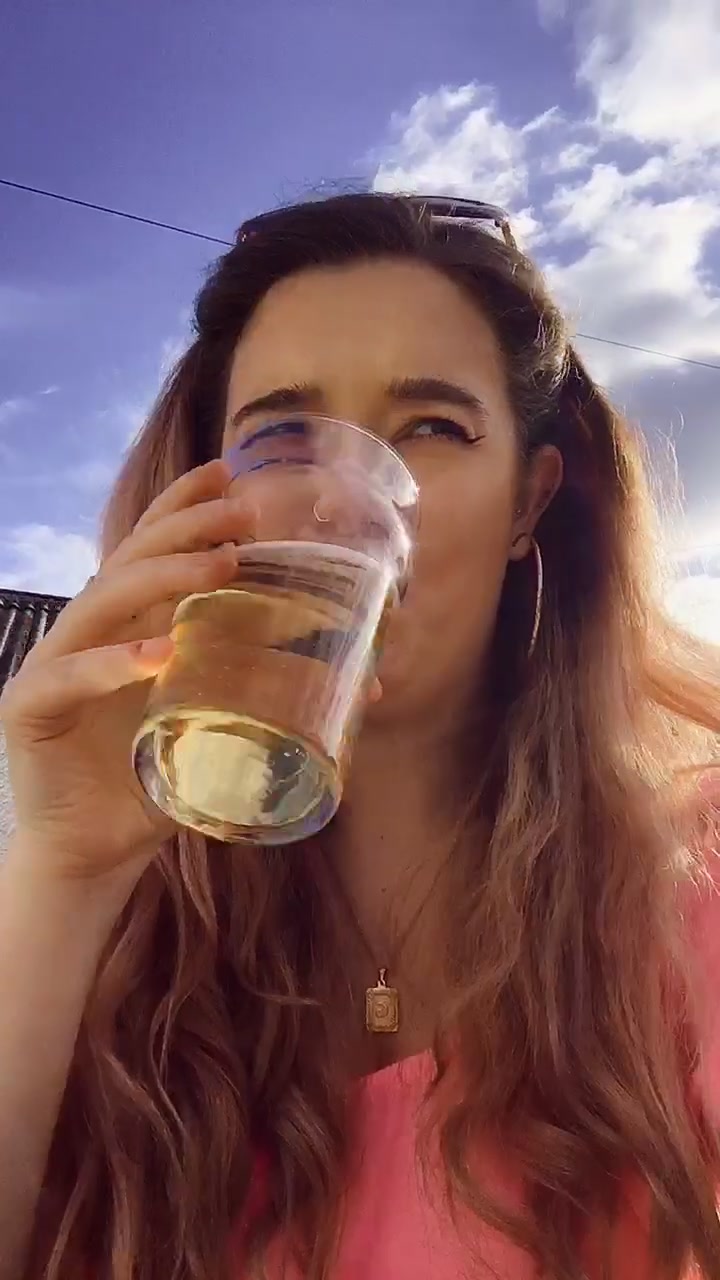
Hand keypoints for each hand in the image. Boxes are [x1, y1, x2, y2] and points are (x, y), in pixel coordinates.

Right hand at [0, 459, 256, 885]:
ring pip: (104, 600)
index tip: (230, 471)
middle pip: (132, 558)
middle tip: (244, 512)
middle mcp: (91, 631)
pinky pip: (69, 676)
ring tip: (221, 567)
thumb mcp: (224, 722)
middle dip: (189, 526)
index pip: (151, 546)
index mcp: (129, 624)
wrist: (96, 852)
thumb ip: (279, 690)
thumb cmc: (158, 780)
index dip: (185, 504)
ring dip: (165, 578)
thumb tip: (375, 683)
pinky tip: (158, 654)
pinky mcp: (31, 710)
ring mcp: (55, 665)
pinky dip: (114, 663)